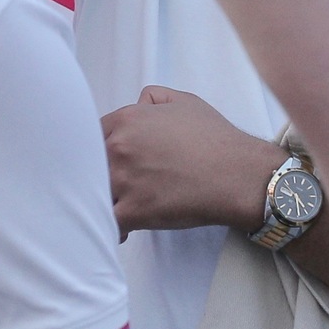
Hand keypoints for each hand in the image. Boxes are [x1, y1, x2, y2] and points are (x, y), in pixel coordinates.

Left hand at [102, 86, 281, 234]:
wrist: (239, 176)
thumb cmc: (216, 140)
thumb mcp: (183, 102)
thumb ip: (152, 98)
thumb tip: (138, 104)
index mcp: (126, 121)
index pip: (91, 135)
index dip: (99, 149)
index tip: (108, 161)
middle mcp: (118, 148)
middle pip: (89, 164)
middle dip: (98, 174)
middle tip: (109, 185)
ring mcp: (124, 180)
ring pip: (95, 193)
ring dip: (102, 200)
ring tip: (113, 208)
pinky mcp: (133, 211)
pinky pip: (108, 221)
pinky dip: (112, 228)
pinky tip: (121, 230)